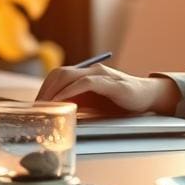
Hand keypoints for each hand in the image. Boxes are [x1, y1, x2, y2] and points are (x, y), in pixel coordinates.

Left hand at [36, 64, 179, 115]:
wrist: (148, 96)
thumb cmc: (121, 101)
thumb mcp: (95, 103)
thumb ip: (79, 102)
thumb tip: (57, 113)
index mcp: (86, 75)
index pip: (58, 76)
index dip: (44, 89)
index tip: (36, 106)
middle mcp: (91, 70)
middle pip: (59, 74)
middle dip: (44, 90)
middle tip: (36, 108)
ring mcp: (101, 75)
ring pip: (69, 75)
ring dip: (54, 91)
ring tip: (46, 105)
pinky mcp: (111, 83)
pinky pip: (86, 83)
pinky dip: (71, 91)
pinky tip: (64, 101)